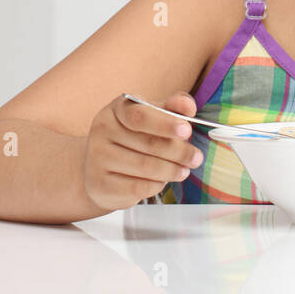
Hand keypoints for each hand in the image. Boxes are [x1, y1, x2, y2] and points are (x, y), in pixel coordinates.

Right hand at [83, 92, 204, 211]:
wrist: (100, 168)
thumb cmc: (133, 138)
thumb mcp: (152, 117)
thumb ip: (172, 107)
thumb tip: (188, 106)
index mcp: (118, 109)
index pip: (141, 115)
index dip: (165, 124)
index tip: (187, 130)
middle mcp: (103, 130)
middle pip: (149, 144)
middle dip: (179, 152)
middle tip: (196, 158)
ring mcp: (98, 157)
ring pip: (146, 167)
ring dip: (171, 170)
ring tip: (183, 171)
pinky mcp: (99, 183)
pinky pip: (138, 187)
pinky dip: (157, 185)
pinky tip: (162, 181)